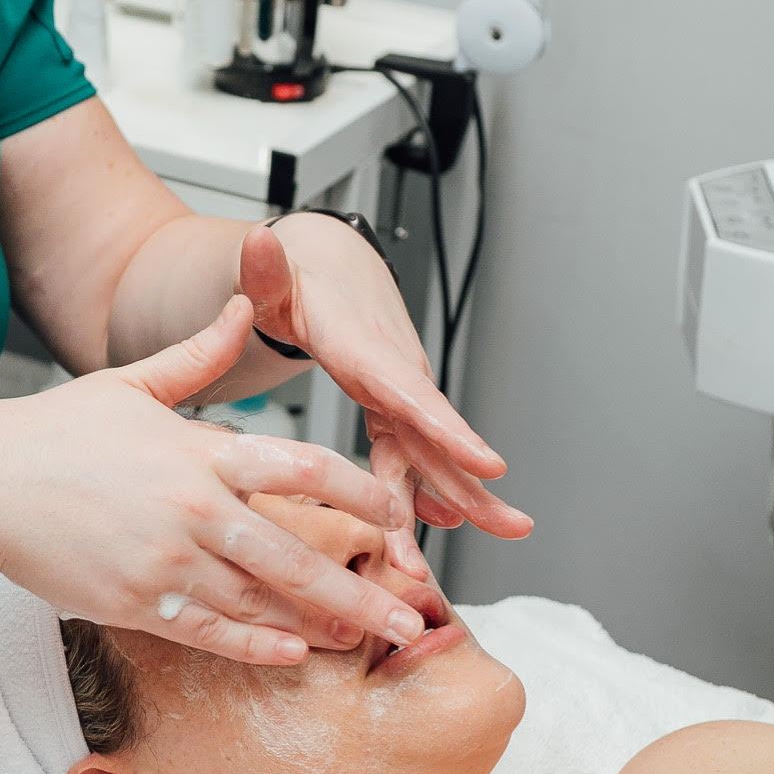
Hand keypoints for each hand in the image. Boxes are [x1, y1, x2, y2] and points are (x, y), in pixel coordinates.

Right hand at [0, 296, 428, 665]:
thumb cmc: (52, 434)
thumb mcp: (131, 383)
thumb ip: (200, 355)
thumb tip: (246, 306)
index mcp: (198, 452)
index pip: (301, 469)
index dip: (359, 493)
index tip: (398, 513)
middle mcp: (192, 511)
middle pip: (297, 556)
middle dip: (361, 591)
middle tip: (415, 616)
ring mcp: (165, 563)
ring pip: (260, 602)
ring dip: (320, 624)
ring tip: (368, 639)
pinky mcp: (136, 603)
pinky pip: (210, 632)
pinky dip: (256, 646)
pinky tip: (294, 653)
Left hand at [241, 218, 531, 577]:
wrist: (327, 268)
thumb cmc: (297, 280)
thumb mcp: (271, 277)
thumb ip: (262, 268)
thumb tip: (261, 241)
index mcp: (363, 349)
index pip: (410, 394)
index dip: (450, 431)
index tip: (490, 465)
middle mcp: (393, 374)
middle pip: (433, 438)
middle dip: (471, 486)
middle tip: (511, 527)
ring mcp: (397, 395)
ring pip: (429, 455)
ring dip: (463, 497)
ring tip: (505, 532)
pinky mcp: (392, 409)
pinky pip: (411, 456)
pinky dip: (427, 491)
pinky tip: (444, 523)